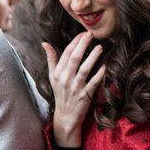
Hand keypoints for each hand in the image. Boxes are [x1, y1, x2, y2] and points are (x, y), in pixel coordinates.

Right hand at [43, 32, 105, 146]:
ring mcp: (75, 87)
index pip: (66, 53)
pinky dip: (99, 74)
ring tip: (100, 47)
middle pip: (74, 58)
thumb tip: (44, 43)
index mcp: (57, 73)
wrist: (65, 115)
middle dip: (83, 44)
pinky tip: (105, 66)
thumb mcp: (52, 77)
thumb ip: (51, 59)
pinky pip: (93, 83)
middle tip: (91, 34)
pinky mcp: (85, 95)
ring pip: (84, 69)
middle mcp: (65, 79)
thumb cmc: (60, 93)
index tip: (82, 34)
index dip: (75, 42)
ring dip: (93, 57)